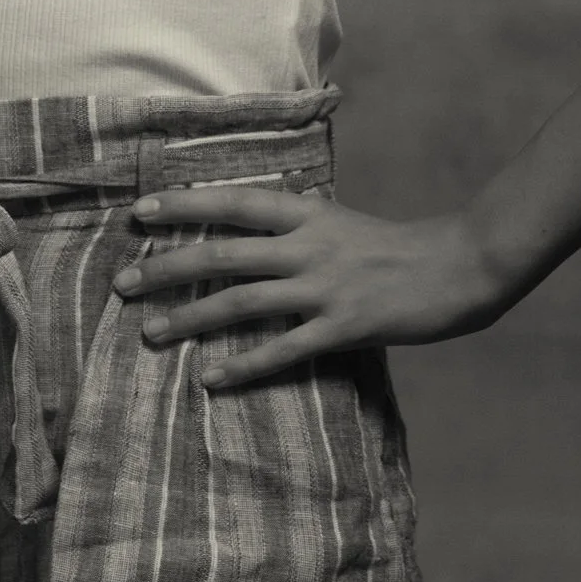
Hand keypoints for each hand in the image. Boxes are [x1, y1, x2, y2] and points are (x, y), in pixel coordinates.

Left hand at [113, 189, 514, 387]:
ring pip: (241, 301)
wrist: (457, 266)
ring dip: (190, 318)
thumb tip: (252, 219)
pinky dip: (243, 364)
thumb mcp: (340, 220)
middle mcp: (307, 246)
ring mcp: (323, 288)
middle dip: (167, 268)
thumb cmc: (395, 246)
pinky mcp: (342, 327)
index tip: (139, 213)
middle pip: (223, 254)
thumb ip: (297, 221)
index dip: (184, 205)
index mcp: (307, 214)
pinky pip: (282, 349)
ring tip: (149, 333)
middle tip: (123, 283)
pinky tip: (210, 378)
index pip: (233, 203)